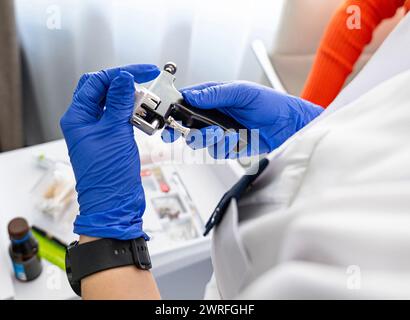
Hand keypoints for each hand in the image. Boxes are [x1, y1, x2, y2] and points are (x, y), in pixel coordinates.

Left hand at [60, 64, 159, 239]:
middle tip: (145, 79)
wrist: (115, 203)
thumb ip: (120, 103)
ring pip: (114, 103)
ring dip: (131, 98)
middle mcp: (86, 121)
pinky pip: (122, 117)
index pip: (97, 82)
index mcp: (77, 117)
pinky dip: (134, 112)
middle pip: (103, 89)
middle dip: (124, 82)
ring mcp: (99, 130)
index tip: (143, 71)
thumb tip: (124, 78)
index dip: (120, 74)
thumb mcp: (115, 133)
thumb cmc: (108, 176)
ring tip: (148, 98)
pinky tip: (145, 113)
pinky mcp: (112, 138)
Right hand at [162, 81, 323, 157]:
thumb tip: (193, 95)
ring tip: (220, 133)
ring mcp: (220, 131)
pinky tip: (236, 140)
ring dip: (206, 138)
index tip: (169, 112)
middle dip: (181, 128)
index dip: (176, 106)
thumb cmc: (270, 103)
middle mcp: (214, 114)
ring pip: (198, 140)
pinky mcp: (228, 146)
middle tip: (176, 130)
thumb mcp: (243, 92)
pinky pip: (215, 151)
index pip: (188, 99)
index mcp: (215, 96)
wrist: (288, 126)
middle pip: (187, 123)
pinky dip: (224, 147)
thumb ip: (217, 94)